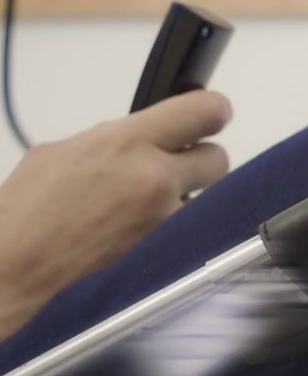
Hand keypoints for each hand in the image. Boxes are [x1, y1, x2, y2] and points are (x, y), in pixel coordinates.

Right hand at [0, 90, 231, 340]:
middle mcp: (156, 177)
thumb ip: (113, 140)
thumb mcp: (62, 151)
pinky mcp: (167, 248)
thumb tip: (141, 139)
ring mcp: (166, 217)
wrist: (21, 265)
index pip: (204, 111)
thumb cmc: (29, 208)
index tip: (210, 115)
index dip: (213, 110)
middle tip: (173, 166)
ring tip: (145, 204)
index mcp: (127, 143)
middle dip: (199, 160)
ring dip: (184, 196)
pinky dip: (173, 224)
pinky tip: (141, 227)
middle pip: (218, 157)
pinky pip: (188, 227)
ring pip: (206, 197)